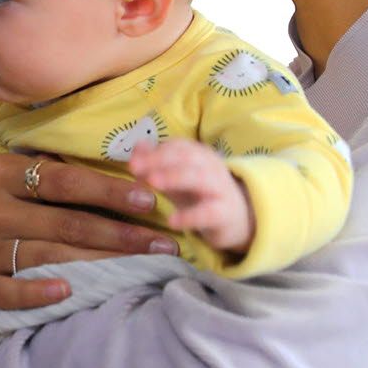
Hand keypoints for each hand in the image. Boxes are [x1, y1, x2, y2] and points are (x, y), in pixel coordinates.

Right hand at [0, 152, 176, 367]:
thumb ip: (36, 176)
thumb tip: (105, 173)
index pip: (63, 180)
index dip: (109, 190)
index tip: (149, 199)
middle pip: (64, 222)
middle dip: (121, 233)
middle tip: (163, 243)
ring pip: (47, 255)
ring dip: (99, 264)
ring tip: (141, 268)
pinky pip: (9, 290)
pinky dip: (38, 292)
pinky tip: (70, 292)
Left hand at [127, 139, 253, 252]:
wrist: (235, 219)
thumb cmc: (198, 195)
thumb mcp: (174, 178)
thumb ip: (155, 164)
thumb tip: (136, 147)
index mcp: (198, 155)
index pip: (177, 146)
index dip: (155, 151)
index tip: (132, 162)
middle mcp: (211, 167)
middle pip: (187, 156)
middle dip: (159, 159)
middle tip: (134, 168)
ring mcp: (220, 188)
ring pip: (199, 178)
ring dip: (174, 177)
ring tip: (152, 183)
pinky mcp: (225, 213)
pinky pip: (209, 212)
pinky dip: (191, 216)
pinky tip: (172, 222)